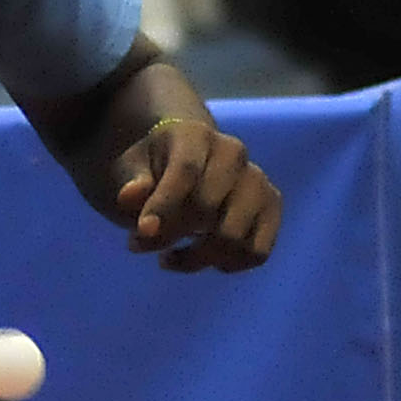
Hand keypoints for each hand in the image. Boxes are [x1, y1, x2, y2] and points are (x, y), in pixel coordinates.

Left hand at [112, 112, 280, 271]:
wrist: (187, 168)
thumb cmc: (153, 171)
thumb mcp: (131, 170)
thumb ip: (132, 183)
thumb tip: (129, 195)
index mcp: (195, 136)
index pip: (185, 171)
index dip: (164, 205)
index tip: (142, 233)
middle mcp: (234, 154)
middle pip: (206, 207)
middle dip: (168, 235)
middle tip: (137, 244)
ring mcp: (257, 181)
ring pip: (233, 237)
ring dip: (195, 259)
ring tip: (167, 258)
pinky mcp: (271, 209)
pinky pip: (257, 251)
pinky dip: (227, 264)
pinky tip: (204, 260)